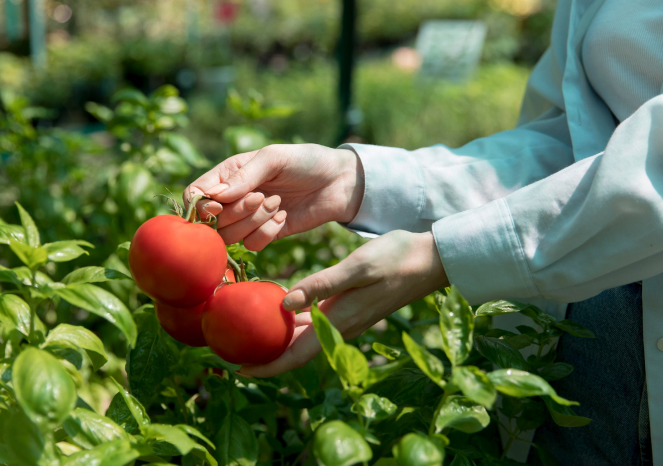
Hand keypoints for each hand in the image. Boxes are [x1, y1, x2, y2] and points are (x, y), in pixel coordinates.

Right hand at [184, 144, 363, 250]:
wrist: (341, 181)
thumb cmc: (306, 161)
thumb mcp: (275, 158)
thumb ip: (245, 175)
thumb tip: (215, 196)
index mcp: (229, 174)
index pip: (195, 193)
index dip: (202, 205)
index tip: (220, 205)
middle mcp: (234, 198)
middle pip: (213, 220)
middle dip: (238, 212)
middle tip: (264, 197)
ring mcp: (250, 219)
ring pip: (231, 236)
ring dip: (254, 223)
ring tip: (277, 204)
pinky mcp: (267, 234)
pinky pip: (253, 246)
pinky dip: (267, 234)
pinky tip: (284, 218)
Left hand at [237, 230, 448, 377]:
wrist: (431, 260)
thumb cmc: (395, 259)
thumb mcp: (356, 267)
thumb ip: (321, 285)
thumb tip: (284, 304)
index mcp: (339, 320)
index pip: (297, 355)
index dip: (268, 365)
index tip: (238, 369)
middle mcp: (341, 326)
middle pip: (297, 351)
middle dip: (266, 354)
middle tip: (232, 348)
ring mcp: (347, 318)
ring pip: (305, 338)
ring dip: (279, 340)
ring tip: (249, 332)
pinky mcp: (351, 308)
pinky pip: (315, 324)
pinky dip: (294, 323)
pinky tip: (281, 310)